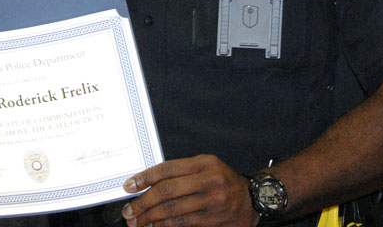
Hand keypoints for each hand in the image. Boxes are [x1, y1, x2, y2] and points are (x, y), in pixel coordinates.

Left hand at [122, 155, 259, 226]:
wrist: (253, 200)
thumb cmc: (223, 182)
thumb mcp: (206, 167)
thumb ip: (181, 172)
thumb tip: (148, 183)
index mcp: (205, 162)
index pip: (168, 168)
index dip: (145, 177)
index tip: (128, 186)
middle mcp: (210, 180)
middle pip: (168, 191)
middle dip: (143, 202)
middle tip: (129, 210)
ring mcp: (213, 201)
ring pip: (173, 210)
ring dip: (150, 217)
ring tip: (136, 221)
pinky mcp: (213, 220)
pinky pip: (182, 224)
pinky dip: (164, 226)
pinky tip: (154, 226)